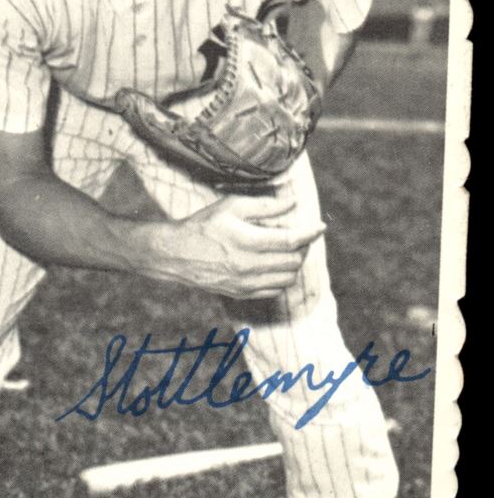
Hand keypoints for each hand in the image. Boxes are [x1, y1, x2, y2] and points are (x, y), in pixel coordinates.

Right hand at [146, 194, 325, 298]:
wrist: (175, 254)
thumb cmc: (204, 225)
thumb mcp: (231, 206)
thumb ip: (264, 206)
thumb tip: (292, 203)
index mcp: (247, 241)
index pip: (291, 241)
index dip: (310, 233)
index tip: (320, 226)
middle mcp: (249, 266)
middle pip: (292, 261)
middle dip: (303, 247)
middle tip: (301, 235)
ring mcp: (245, 283)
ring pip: (287, 278)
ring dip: (294, 264)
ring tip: (289, 250)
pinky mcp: (241, 294)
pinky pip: (274, 290)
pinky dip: (282, 278)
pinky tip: (276, 265)